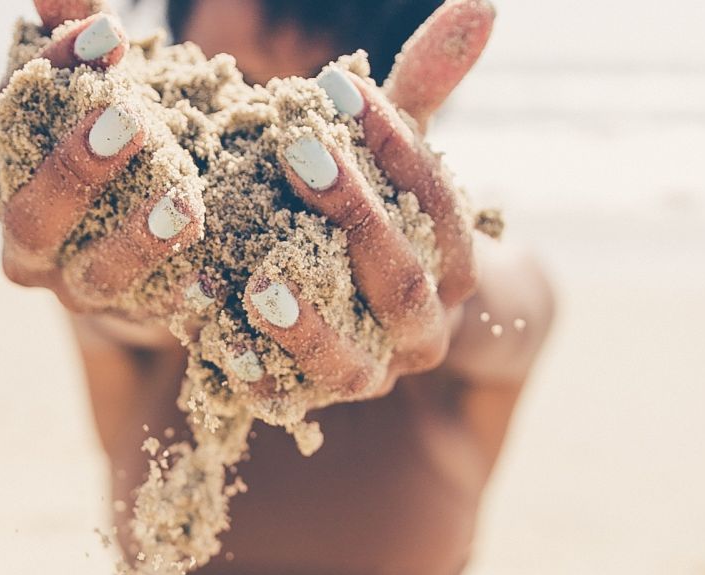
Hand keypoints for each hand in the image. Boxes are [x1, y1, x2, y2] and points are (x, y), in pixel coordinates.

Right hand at [0, 0, 203, 312]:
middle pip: (33, 217)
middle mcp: (28, 245)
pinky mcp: (133, 319)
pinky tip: (217, 274)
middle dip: (77, 169)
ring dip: (137, 240)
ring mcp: (79, 289)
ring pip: (95, 275)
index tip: (111, 34)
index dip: (57, 77)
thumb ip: (81, 44)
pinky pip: (158, 314)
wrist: (143, 253)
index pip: (12, 123)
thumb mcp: (99, 93)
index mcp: (3, 176)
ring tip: (183, 203)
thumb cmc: (116, 150)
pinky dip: (186, 295)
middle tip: (129, 121)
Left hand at [242, 0, 494, 401]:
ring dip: (311, 325)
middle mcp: (422, 329)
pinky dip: (261, 381)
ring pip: (355, 364)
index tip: (335, 83)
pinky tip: (223, 348)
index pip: (437, 200)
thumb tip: (482, 4)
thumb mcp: (391, 157)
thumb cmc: (376, 216)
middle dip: (354, 215)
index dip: (396, 143)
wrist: (371, 321)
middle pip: (402, 281)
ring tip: (263, 280)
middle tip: (296, 150)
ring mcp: (372, 375)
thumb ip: (422, 94)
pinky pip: (290, 403)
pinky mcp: (315, 404)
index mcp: (453, 263)